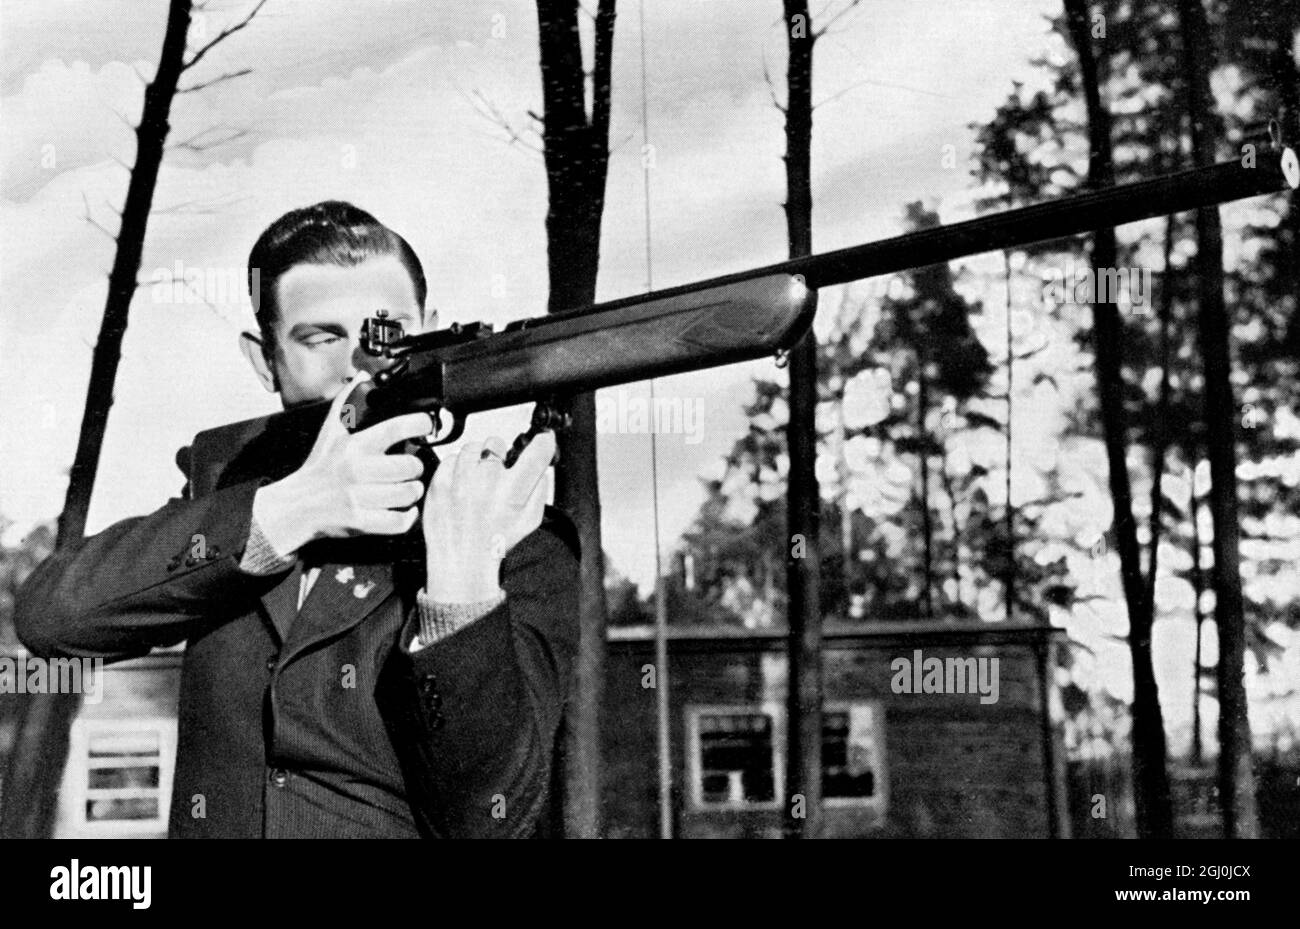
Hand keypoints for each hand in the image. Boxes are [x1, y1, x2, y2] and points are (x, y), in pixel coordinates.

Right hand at [252, 374, 434, 554]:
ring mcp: (358, 497)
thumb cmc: (319, 469)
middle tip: (412, 468)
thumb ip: (346, 402)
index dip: (418, 423)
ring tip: (408, 488)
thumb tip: (361, 376)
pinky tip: (404, 510)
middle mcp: (357, 470)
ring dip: (414, 491)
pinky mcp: (360, 521)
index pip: (395, 428)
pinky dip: (408, 517)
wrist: (296, 506)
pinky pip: (399, 521)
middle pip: (410, 465)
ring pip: (409, 493)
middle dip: (416, 467)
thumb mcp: (329, 432)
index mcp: (354, 446)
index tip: (425, 425)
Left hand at [423, 430, 553, 602]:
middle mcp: (486, 482)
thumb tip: (539, 466)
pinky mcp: (439, 484)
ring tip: (477, 481)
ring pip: (472, 447)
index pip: (536, 452)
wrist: (461, 563)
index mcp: (513, 491)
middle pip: (497, 443)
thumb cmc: (494, 544)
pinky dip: (457, 469)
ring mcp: (459, 481)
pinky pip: (450, 459)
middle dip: (500, 455)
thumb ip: (538, 490)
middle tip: (498, 474)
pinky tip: (461, 486)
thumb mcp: (530, 521)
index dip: (544, 442)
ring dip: (477, 460)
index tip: (544, 440)